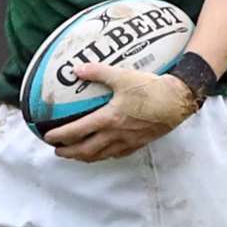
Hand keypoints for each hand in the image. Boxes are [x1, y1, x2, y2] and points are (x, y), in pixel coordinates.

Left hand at [43, 63, 198, 161]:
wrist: (178, 101)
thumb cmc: (150, 88)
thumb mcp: (122, 75)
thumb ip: (97, 72)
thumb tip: (76, 69)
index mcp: (108, 119)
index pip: (77, 131)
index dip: (60, 136)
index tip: (48, 137)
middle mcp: (116, 134)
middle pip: (86, 150)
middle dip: (68, 152)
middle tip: (57, 151)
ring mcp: (128, 141)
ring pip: (101, 155)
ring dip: (84, 157)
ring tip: (74, 155)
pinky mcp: (139, 143)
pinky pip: (117, 154)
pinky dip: (104, 156)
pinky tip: (102, 153)